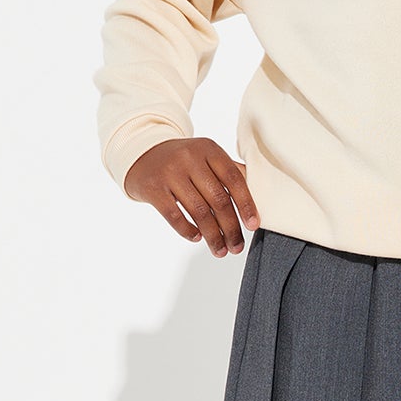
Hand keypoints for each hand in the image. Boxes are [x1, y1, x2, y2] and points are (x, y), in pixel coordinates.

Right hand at [124, 137, 258, 254]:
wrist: (141, 154)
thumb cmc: (183, 161)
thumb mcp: (206, 158)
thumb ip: (229, 173)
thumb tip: (258, 198)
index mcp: (209, 149)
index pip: (234, 179)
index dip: (246, 204)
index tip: (253, 226)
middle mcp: (190, 158)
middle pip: (218, 199)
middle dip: (230, 228)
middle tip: (237, 247)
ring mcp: (170, 173)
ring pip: (198, 211)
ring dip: (213, 236)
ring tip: (220, 250)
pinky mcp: (153, 188)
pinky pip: (175, 216)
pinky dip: (188, 231)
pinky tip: (197, 238)